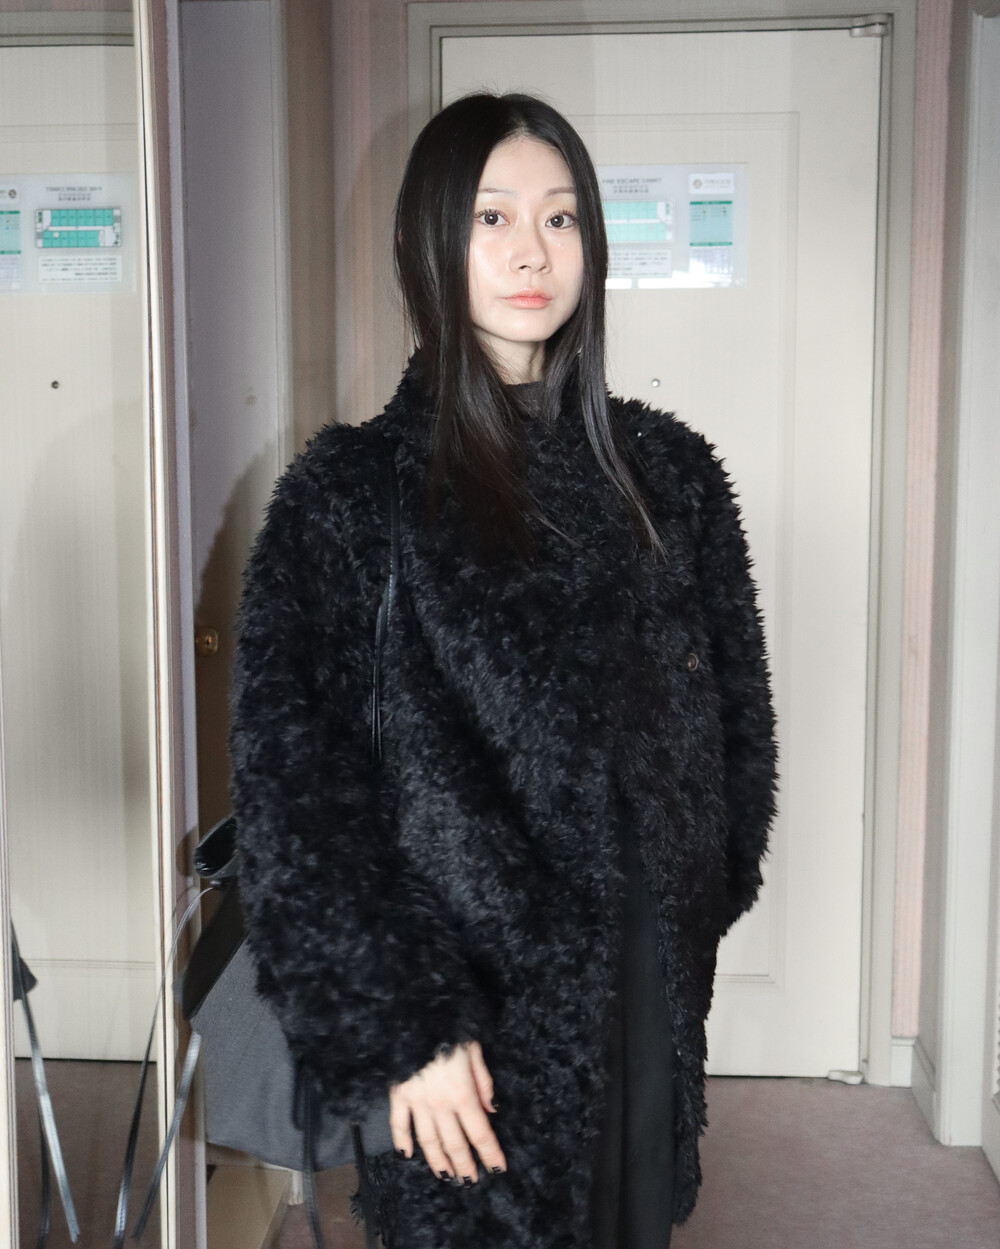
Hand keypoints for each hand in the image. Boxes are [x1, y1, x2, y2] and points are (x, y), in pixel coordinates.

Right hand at [389, 1040, 506, 1183]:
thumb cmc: (449, 1028)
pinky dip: (401, 1141)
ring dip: (438, 1161)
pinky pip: (398, 1123)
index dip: (490, 1153)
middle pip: (455, 1143)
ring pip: (428, 1140)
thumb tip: (491, 1109)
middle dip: (465, 1164)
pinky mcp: (397, 1093)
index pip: (480, 1132)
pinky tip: (407, 1155)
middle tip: (471, 1181)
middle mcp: (440, 1103)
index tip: (498, 1168)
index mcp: (462, 1092)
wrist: (415, 1013)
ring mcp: (416, 1101)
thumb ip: (483, 1082)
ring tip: (445, 1176)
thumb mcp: (474, 1049)